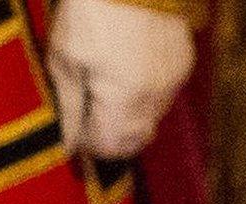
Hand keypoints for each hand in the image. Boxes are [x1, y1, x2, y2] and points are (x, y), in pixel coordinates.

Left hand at [46, 0, 193, 158]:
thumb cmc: (94, 8)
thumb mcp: (65, 58)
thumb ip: (66, 108)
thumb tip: (63, 146)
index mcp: (126, 100)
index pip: (110, 148)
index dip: (88, 142)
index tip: (72, 125)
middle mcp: (156, 95)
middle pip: (134, 138)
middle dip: (110, 132)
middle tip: (86, 108)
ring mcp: (174, 76)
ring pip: (150, 115)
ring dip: (127, 111)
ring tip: (104, 79)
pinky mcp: (182, 57)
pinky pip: (162, 90)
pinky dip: (144, 89)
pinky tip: (126, 64)